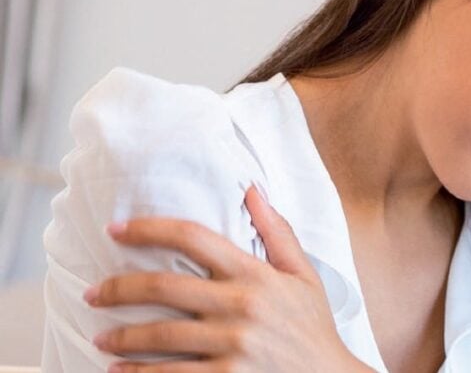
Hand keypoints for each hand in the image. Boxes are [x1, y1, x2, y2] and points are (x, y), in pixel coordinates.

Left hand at [84, 185, 374, 372]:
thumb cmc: (313, 327)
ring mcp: (233, 346)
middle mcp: (242, 306)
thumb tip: (252, 190)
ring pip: (159, 335)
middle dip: (119, 288)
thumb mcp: (304, 275)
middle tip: (93, 293)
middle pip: (163, 286)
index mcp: (256, 275)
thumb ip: (277, 232)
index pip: (193, 237)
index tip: (115, 230)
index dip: (148, 229)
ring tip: (102, 338)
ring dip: (121, 337)